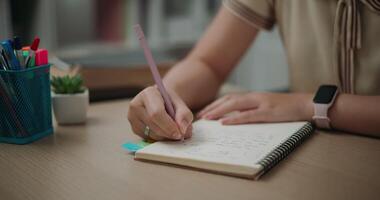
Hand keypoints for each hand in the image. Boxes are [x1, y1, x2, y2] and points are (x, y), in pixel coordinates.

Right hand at [128, 86, 192, 140]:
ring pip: (151, 134)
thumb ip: (184, 114)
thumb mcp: (180, 104)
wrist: (160, 101)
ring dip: (166, 137)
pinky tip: (165, 131)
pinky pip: (149, 138)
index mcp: (148, 94)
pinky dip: (160, 138)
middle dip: (169, 133)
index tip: (180, 133)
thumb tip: (182, 129)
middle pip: (153, 125)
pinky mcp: (134, 128)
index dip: (169, 126)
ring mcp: (132, 117)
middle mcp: (136, 105)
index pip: (156, 113)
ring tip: (174, 131)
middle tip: (180, 136)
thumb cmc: (170, 102)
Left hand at [197, 92, 312, 124]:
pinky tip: (225, 123)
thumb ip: (251, 110)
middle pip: (228, 100)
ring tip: (207, 118)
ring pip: (235, 105)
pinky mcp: (269, 112)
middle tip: (201, 116)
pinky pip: (249, 115)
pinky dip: (235, 119)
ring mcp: (261, 103)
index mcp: (253, 96)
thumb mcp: (265, 107)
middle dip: (213, 107)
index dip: (215, 104)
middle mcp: (254, 97)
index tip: (204, 111)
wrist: (305, 104)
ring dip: (219, 111)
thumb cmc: (285, 108)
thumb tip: (234, 118)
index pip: (229, 98)